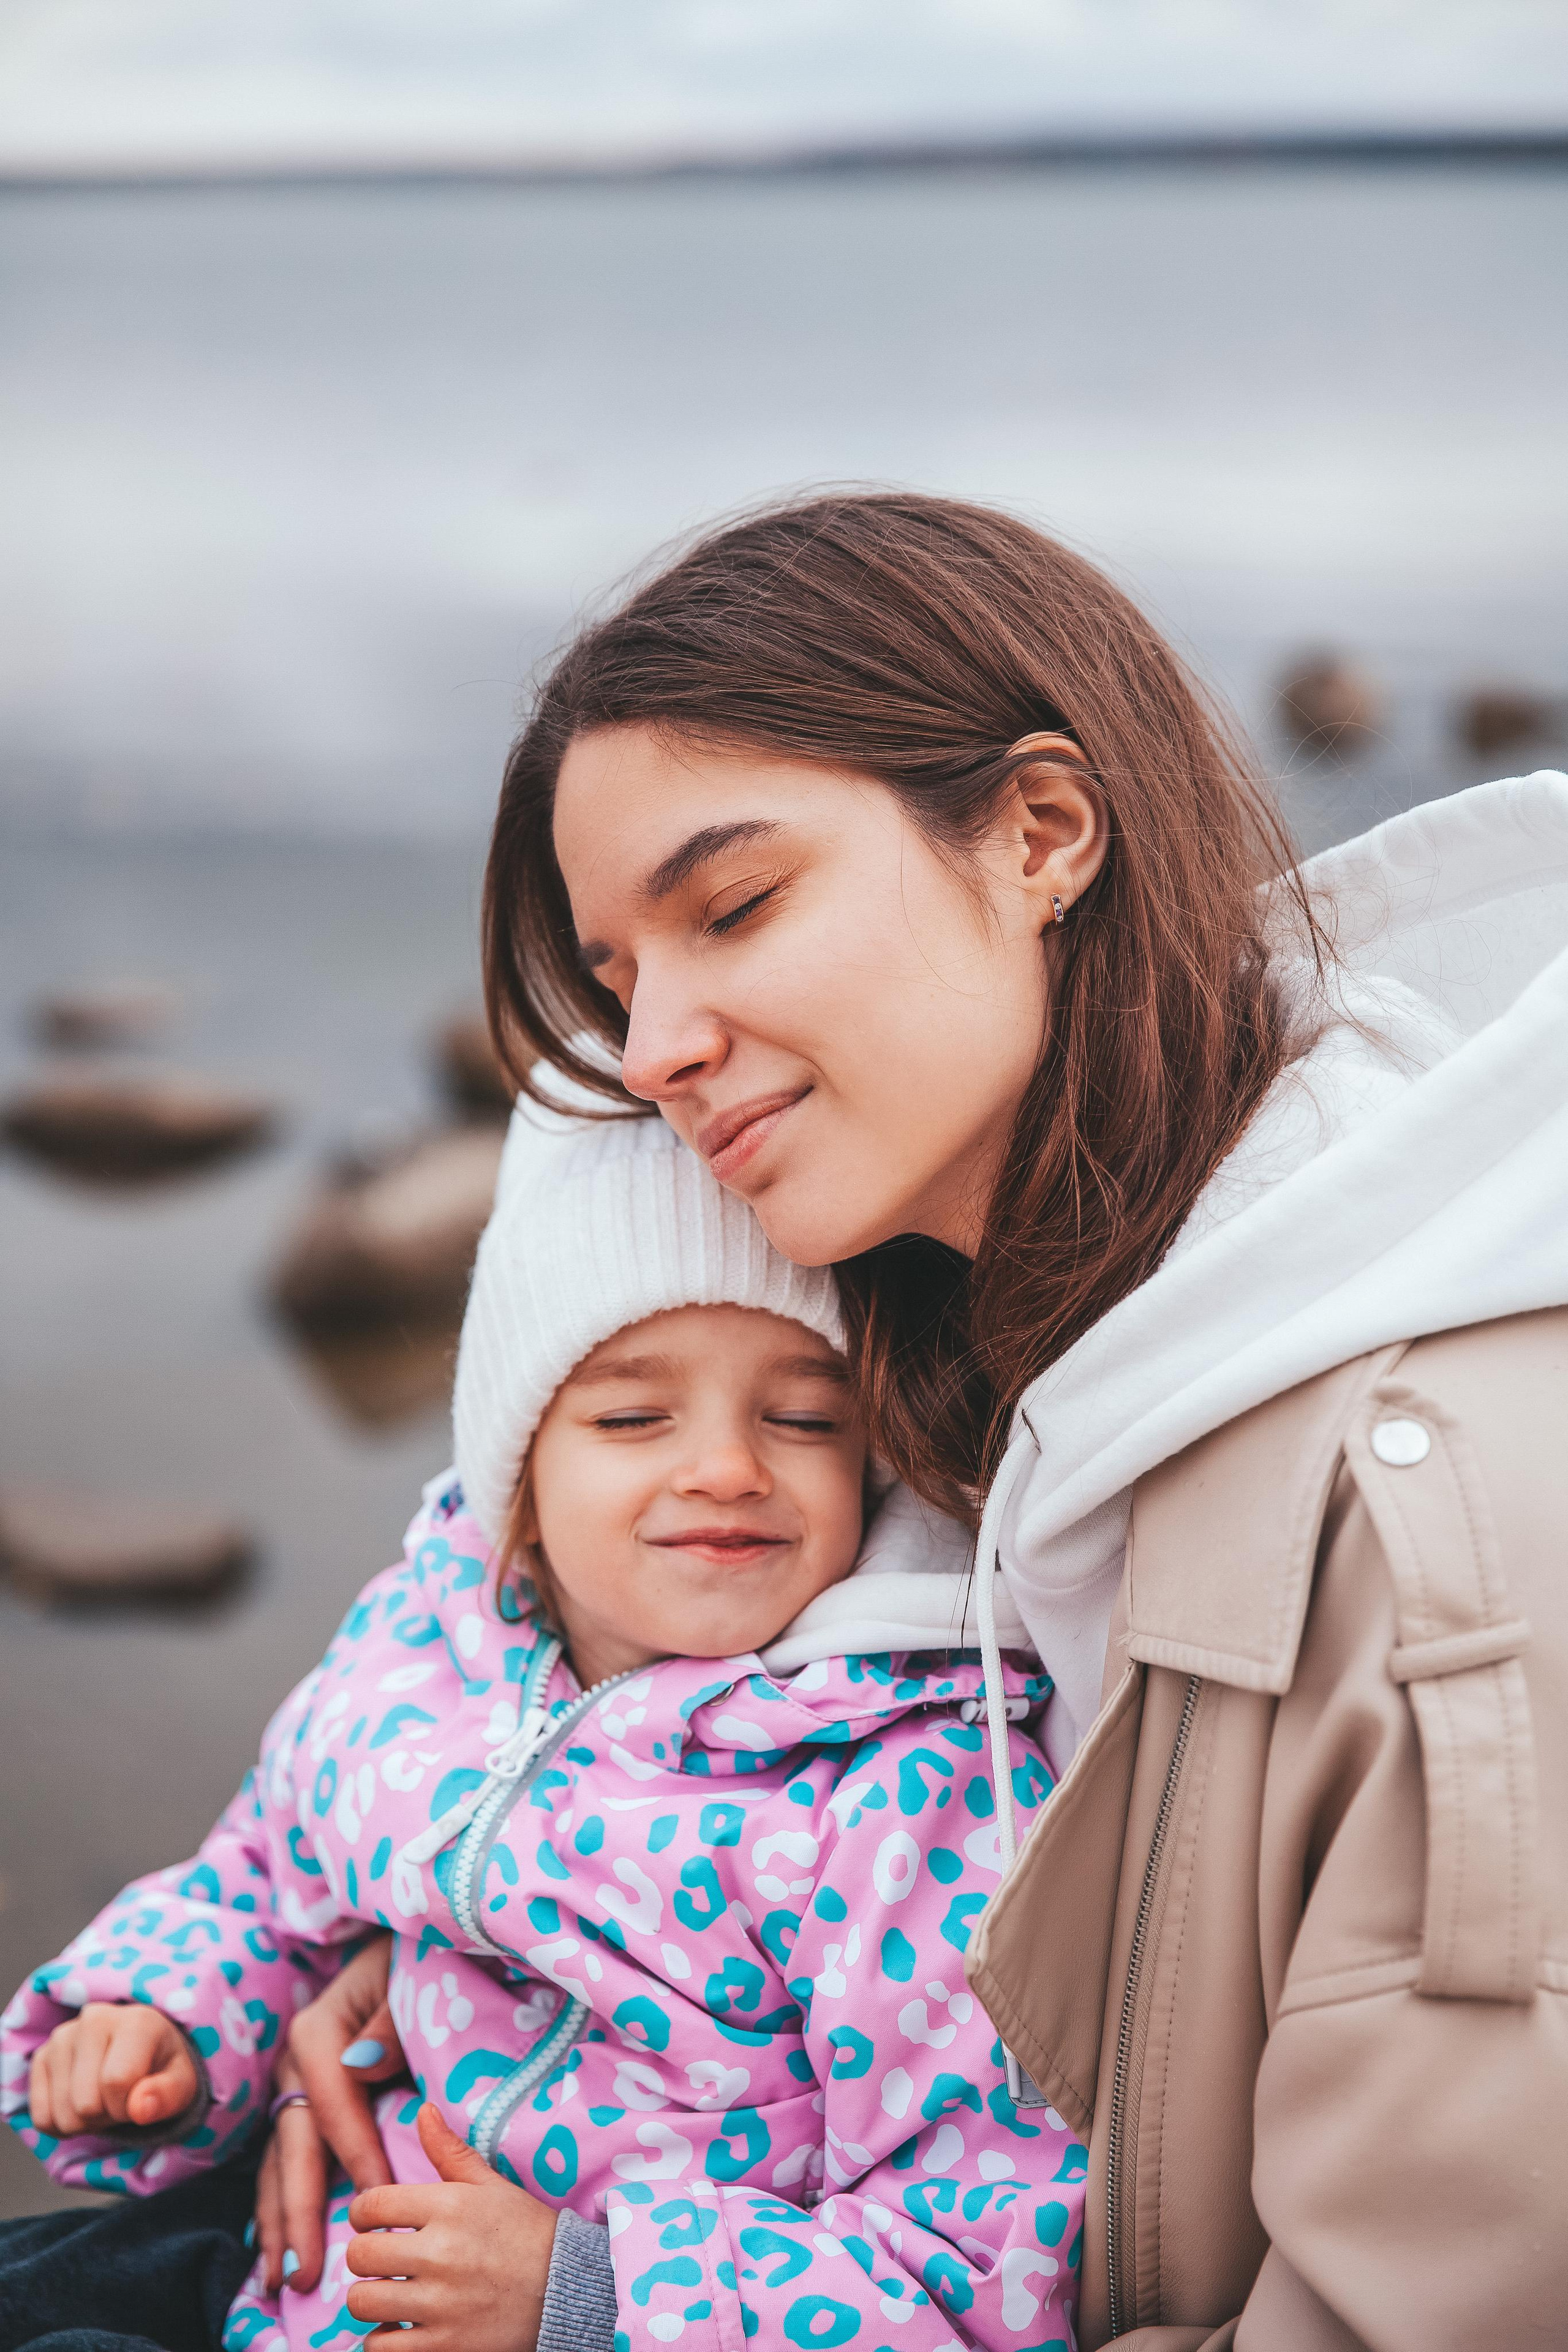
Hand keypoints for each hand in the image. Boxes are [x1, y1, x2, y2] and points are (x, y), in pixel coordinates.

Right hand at [28, 2001, 199, 2137]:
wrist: (143, 2052)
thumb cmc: (164, 2068)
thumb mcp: (182, 2083)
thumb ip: (167, 2095)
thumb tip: (139, 2108)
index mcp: (136, 2021)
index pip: (117, 2081)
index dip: (130, 2106)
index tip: (142, 2097)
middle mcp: (94, 2019)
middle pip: (85, 2104)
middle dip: (107, 2116)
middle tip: (122, 2099)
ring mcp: (62, 2037)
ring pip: (63, 2115)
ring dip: (86, 2122)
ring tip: (105, 2097)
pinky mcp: (41, 2057)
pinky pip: (41, 2118)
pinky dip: (62, 2125)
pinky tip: (81, 2102)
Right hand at [254, 1935, 404, 2297]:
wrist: (393, 1952)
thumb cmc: (407, 1966)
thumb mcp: (403, 1980)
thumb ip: (387, 2023)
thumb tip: (362, 2063)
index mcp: (318, 2031)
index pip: (335, 2103)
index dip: (355, 2152)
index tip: (374, 2200)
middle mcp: (294, 2064)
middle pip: (295, 2144)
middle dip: (296, 2212)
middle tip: (305, 2273)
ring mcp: (291, 2087)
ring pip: (280, 2162)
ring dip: (279, 2221)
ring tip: (283, 2277)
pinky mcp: (299, 2104)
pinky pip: (286, 2159)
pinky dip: (280, 2202)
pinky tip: (276, 2244)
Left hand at [346, 2102, 558, 2351]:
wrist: (566, 2290)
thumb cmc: (524, 2231)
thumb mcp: (490, 2185)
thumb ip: (450, 2151)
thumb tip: (422, 2109)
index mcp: (450, 2206)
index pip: (372, 2204)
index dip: (362, 2213)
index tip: (373, 2222)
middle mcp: (441, 2252)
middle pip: (359, 2255)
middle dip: (364, 2256)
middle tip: (381, 2260)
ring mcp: (441, 2304)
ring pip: (362, 2302)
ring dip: (370, 2299)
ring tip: (388, 2294)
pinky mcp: (444, 2346)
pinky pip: (381, 2348)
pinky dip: (382, 2340)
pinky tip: (401, 2326)